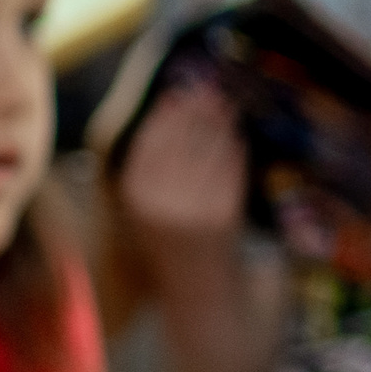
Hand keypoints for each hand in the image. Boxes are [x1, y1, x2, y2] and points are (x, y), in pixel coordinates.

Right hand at [120, 82, 246, 243]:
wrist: (192, 281)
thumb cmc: (165, 234)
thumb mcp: (144, 197)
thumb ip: (152, 153)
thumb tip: (171, 100)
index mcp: (135, 196)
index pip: (151, 141)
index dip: (168, 114)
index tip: (180, 93)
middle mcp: (161, 201)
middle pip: (183, 141)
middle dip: (198, 111)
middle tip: (210, 91)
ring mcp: (195, 208)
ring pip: (210, 151)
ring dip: (220, 124)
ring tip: (225, 108)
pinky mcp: (225, 214)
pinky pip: (231, 170)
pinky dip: (235, 149)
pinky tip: (234, 137)